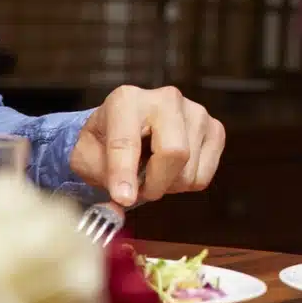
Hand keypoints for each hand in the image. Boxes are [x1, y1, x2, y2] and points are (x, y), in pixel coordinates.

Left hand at [69, 85, 224, 205]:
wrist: (131, 127)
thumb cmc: (107, 141)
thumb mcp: (86, 157)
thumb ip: (98, 177)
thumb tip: (121, 203)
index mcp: (126, 100)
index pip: (126, 141)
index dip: (123, 173)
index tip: (122, 198)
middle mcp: (166, 99)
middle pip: (174, 151)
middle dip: (156, 184)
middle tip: (140, 191)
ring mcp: (196, 112)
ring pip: (189, 170)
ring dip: (168, 185)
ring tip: (153, 172)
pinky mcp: (215, 129)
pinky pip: (204, 175)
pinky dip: (185, 183)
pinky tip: (171, 168)